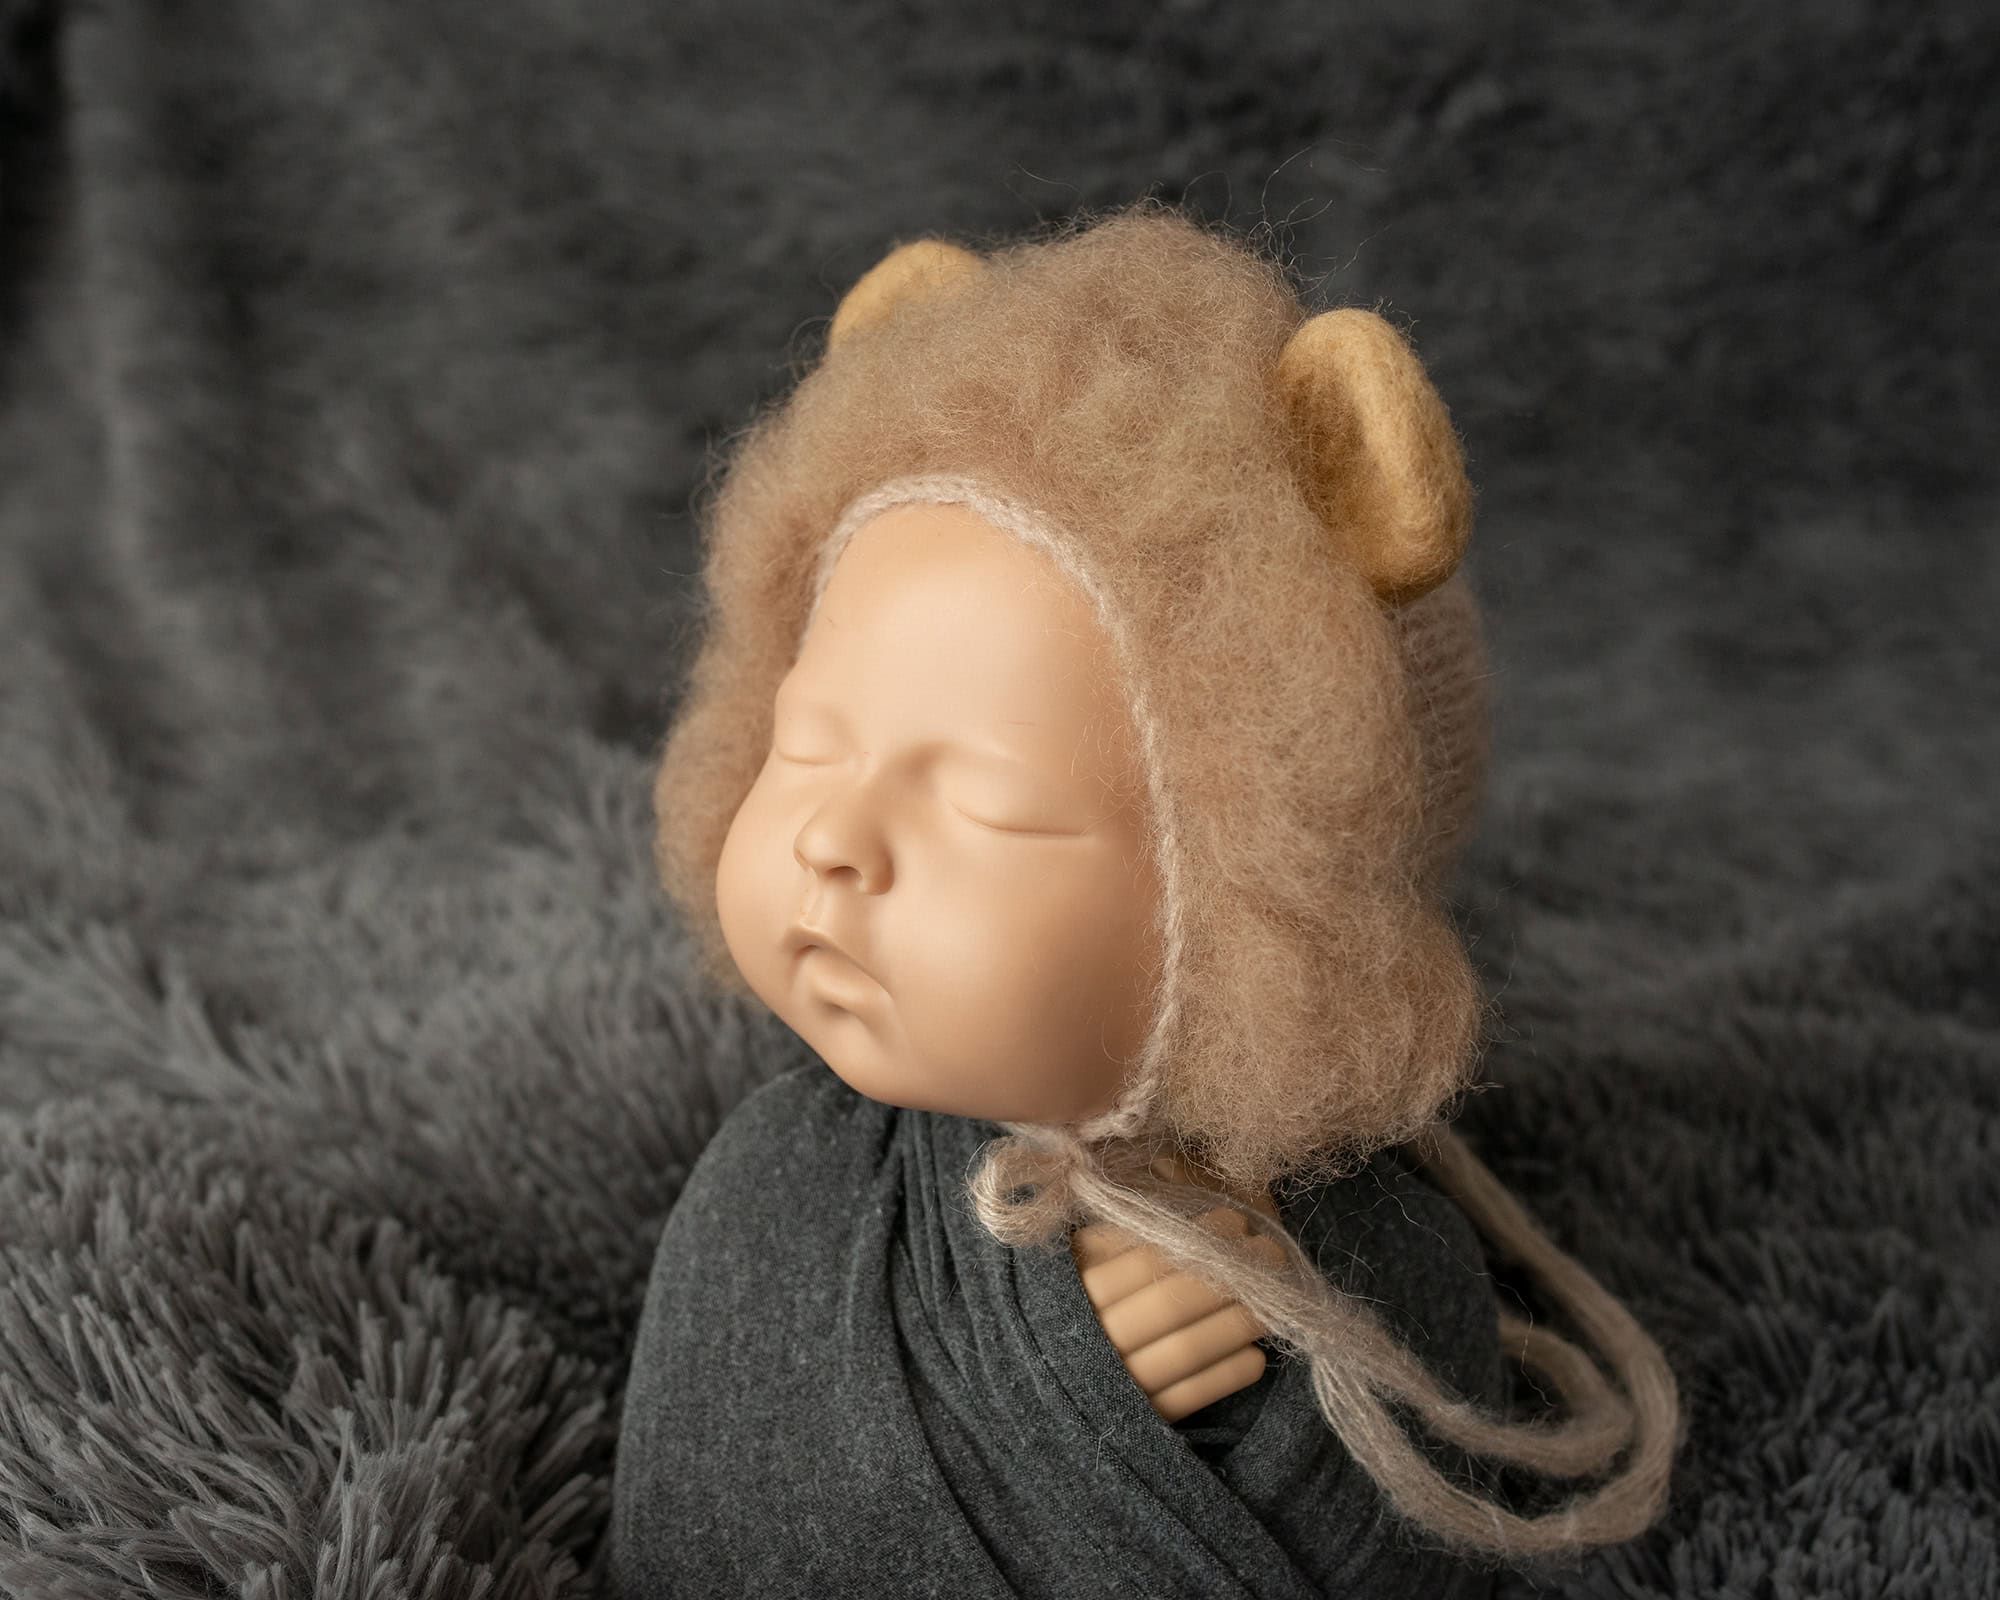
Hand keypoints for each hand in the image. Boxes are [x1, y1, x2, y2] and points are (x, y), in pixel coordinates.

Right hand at [1069, 1154, 1287, 1422]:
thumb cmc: (1060, 1306)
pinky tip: (1255, 1358)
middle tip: (1271, 1253)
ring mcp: (1115, 1385)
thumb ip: (1115, 1236)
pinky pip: (1186, 1399)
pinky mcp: (1135, 1422)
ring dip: (1236, 1324)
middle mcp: (1094, 1340)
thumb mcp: (1073, 1262)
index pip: (1147, 1261)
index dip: (1195, 1240)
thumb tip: (1176, 1213)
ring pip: (1184, 1352)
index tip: (1235, 1221)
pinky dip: (1223, 1377)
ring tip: (1273, 1302)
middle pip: (1171, 1306)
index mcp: (1077, 1292)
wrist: (1025, 1394)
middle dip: (1227, 1276)